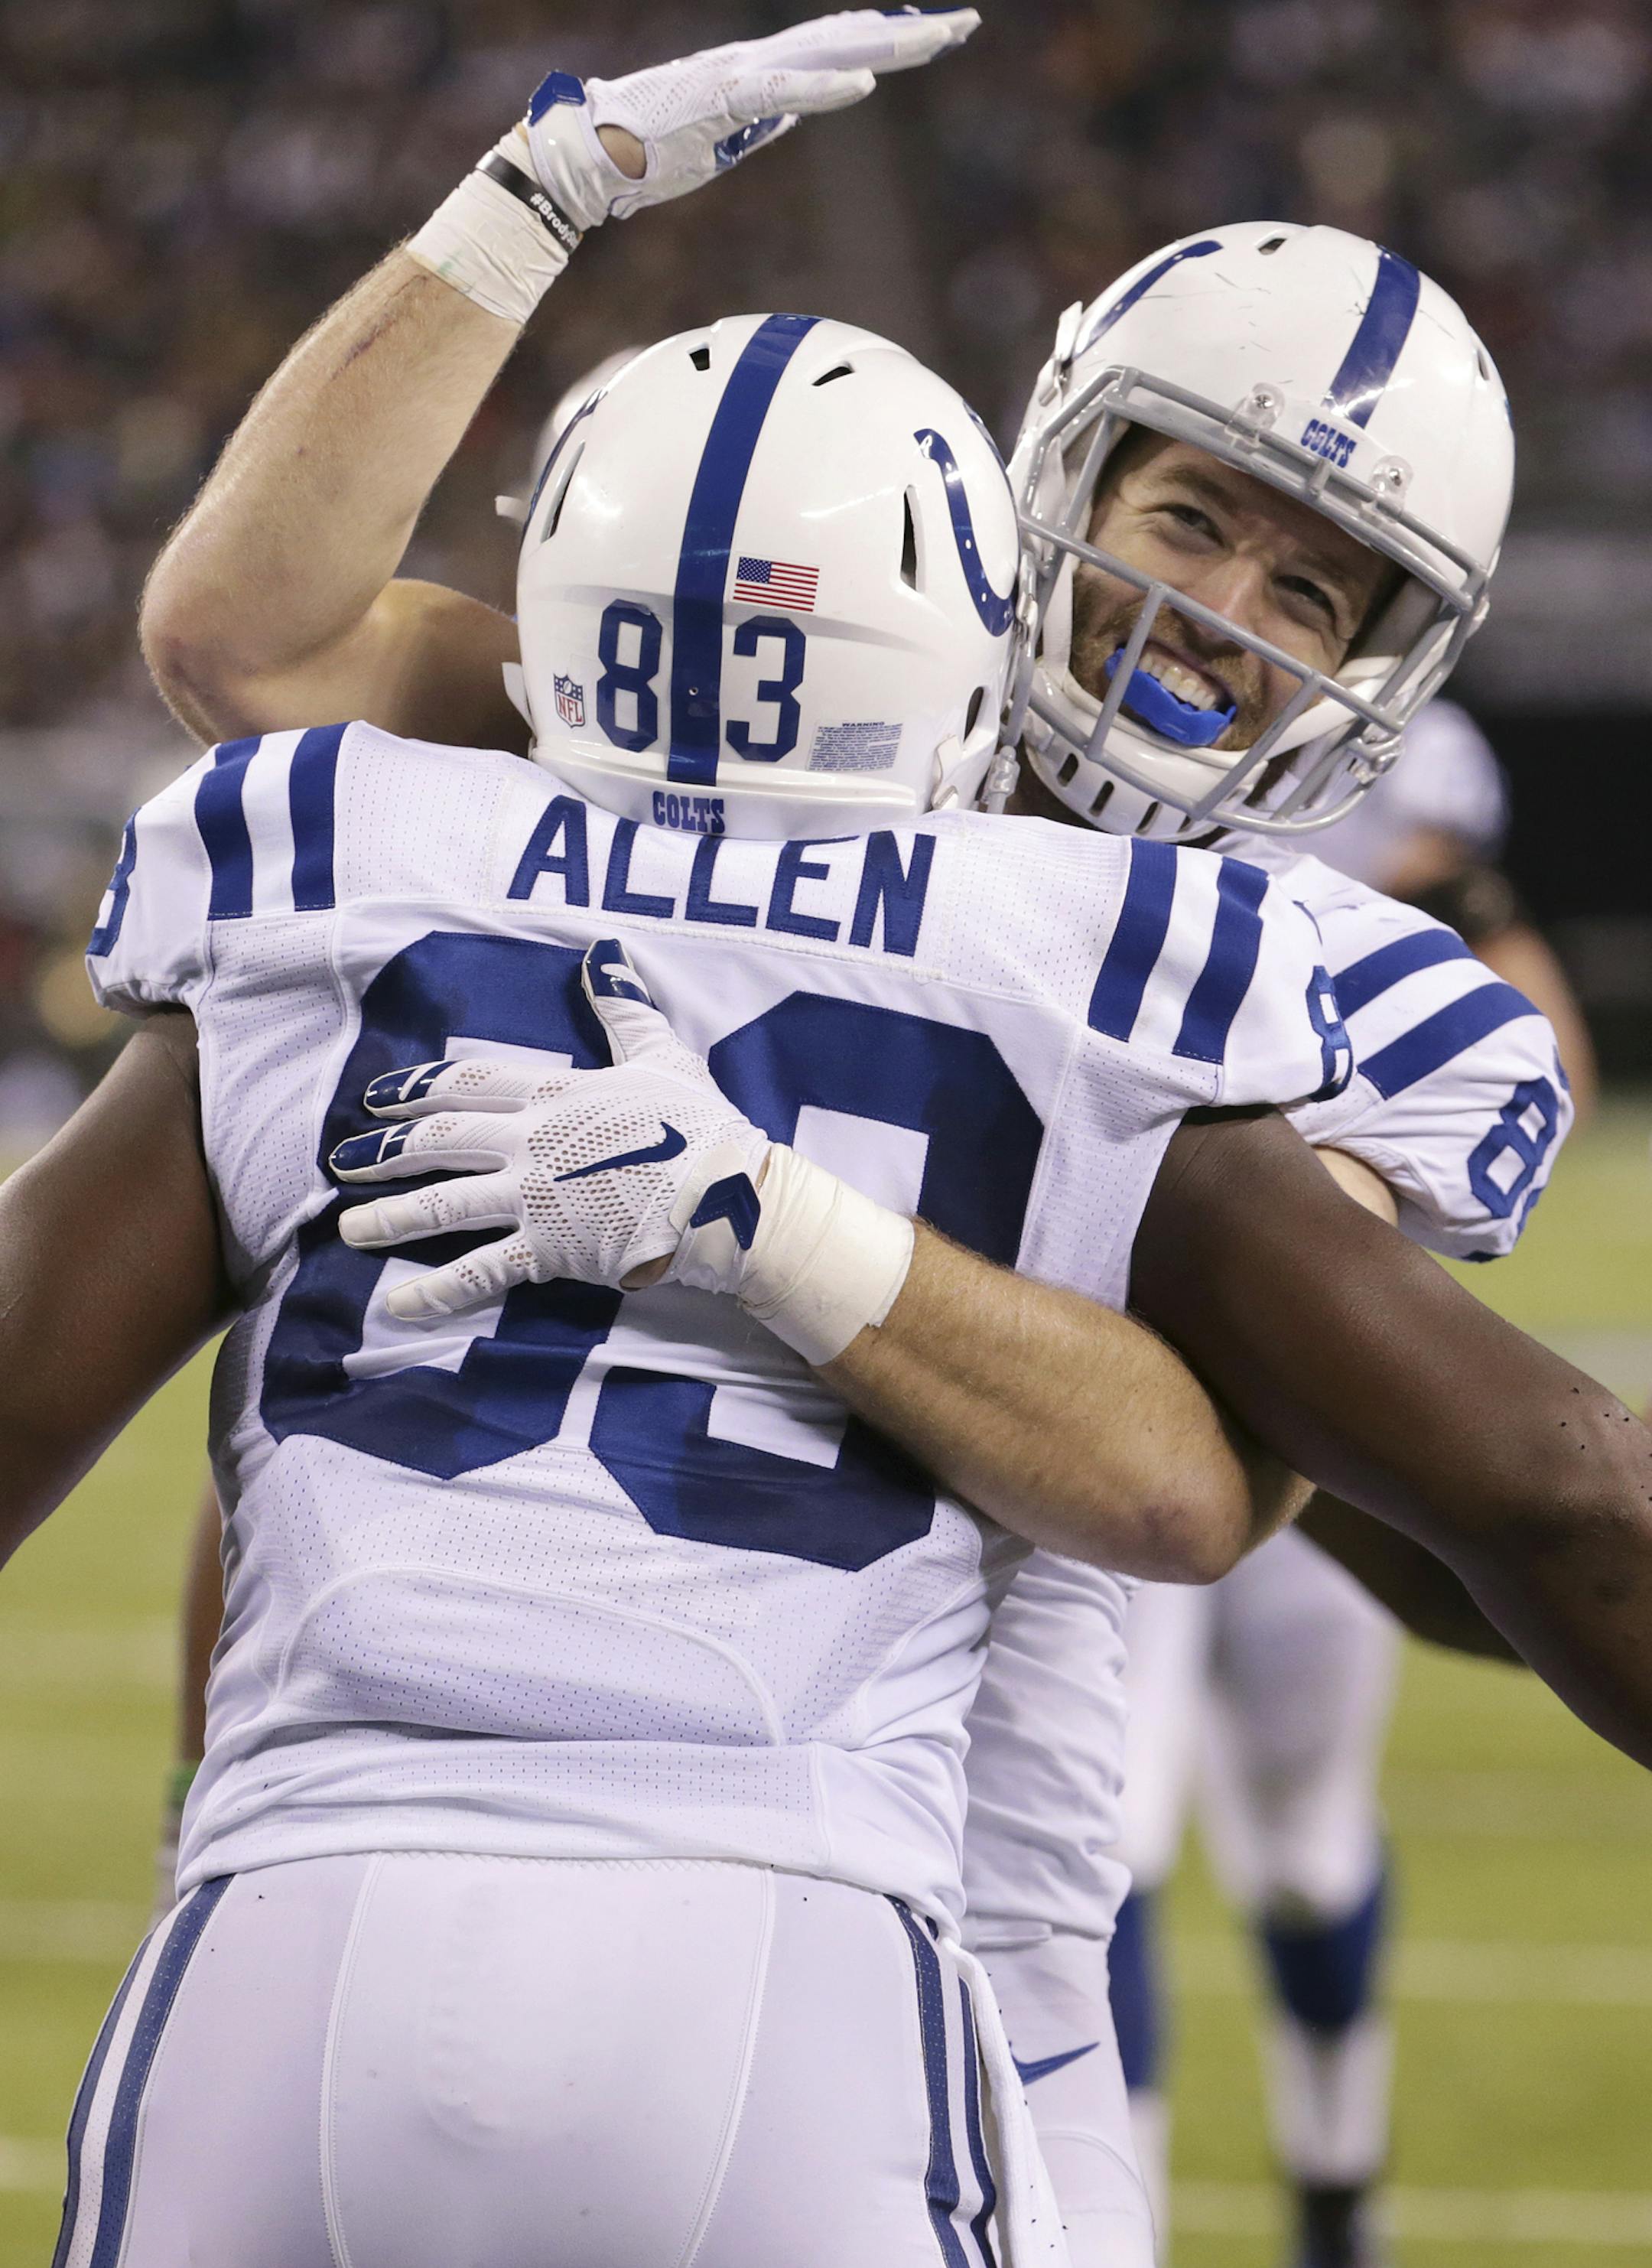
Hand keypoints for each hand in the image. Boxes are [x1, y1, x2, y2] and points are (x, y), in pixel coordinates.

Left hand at [330, 940, 770, 1319]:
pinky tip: (400, 1304)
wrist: (728, 1197)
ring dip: (391, 1217)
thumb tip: (603, 953)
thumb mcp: (663, 1055)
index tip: (378, 1096)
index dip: (417, 1086)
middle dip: (385, 1149)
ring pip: (444, 1204)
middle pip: (440, 1139)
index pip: (469, 1082)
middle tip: (344, 1157)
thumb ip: (624, 1008)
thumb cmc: (702, 1126)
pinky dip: (437, 1291)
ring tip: (349, 1226)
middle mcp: (530, 1141)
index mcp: (555, 1093)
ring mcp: (534, 1196)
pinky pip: (480, 1272)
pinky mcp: (548, 1249)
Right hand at [524, 7, 978, 226]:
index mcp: (755, 74)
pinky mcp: (721, 101)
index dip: (884, 36)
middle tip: (963, 23)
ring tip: (937, 39)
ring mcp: (738, 77)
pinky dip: (827, 87)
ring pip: (827, 52)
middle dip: (907, 32)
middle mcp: (753, 63)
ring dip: (886, 46)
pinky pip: (784, 91)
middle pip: (845, 39)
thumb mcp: (717, 139)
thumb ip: (756, 122)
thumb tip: (789, 115)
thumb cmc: (643, 153)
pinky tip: (868, 81)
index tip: (930, 33)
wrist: (586, 156)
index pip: (832, 45)